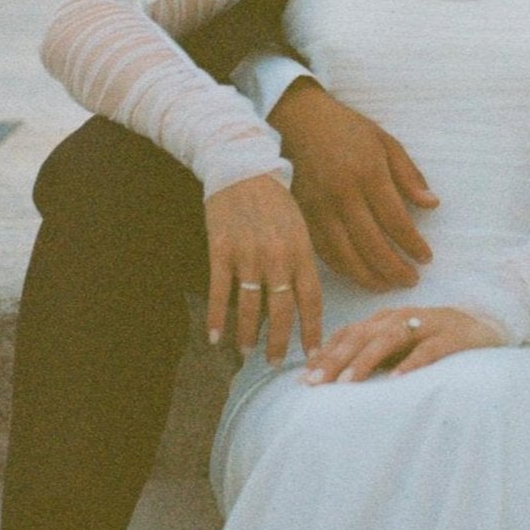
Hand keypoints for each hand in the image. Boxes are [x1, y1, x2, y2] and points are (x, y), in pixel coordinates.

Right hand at [205, 174, 322, 363]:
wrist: (242, 167)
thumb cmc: (274, 199)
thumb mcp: (299, 226)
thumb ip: (302, 260)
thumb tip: (303, 298)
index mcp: (301, 250)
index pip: (311, 300)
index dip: (312, 331)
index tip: (314, 354)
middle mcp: (277, 256)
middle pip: (281, 311)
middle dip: (279, 342)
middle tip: (275, 363)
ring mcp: (248, 254)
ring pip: (250, 307)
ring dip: (248, 334)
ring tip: (247, 350)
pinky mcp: (221, 250)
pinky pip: (220, 292)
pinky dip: (217, 317)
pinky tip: (215, 336)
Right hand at [270, 79, 437, 290]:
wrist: (298, 121)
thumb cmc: (347, 130)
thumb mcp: (385, 142)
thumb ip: (409, 175)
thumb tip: (432, 205)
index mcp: (367, 173)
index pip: (395, 220)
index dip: (413, 245)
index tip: (426, 258)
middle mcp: (342, 194)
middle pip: (372, 244)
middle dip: (395, 268)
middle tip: (411, 280)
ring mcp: (319, 208)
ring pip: (346, 256)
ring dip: (370, 277)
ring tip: (389, 285)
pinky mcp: (302, 217)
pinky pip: (324, 252)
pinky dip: (343, 269)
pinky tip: (360, 274)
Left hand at [302, 306, 505, 384]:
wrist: (486, 323)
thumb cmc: (434, 338)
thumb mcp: (400, 344)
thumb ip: (371, 352)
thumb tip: (332, 372)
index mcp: (386, 318)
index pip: (349, 333)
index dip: (326, 354)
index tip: (305, 378)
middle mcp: (402, 316)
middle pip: (363, 335)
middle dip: (337, 359)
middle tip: (317, 383)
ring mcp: (428, 323)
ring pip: (390, 338)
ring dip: (366, 359)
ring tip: (348, 383)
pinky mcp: (452, 336)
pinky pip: (429, 349)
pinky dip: (412, 362)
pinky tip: (397, 378)